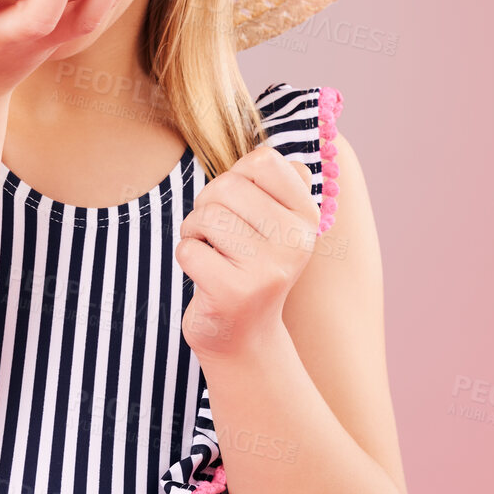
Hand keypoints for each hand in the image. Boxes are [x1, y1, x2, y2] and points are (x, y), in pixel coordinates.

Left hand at [176, 142, 321, 359]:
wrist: (245, 337)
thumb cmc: (249, 264)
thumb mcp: (273, 223)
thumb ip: (275, 185)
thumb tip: (271, 156)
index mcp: (307, 217)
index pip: (263, 160)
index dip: (237, 175)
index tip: (239, 204)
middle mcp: (295, 242)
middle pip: (226, 185)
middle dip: (208, 204)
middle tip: (218, 234)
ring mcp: (267, 269)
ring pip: (205, 215)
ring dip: (194, 231)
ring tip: (211, 252)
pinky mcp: (234, 292)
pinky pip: (188, 248)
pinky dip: (186, 256)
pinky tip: (205, 275)